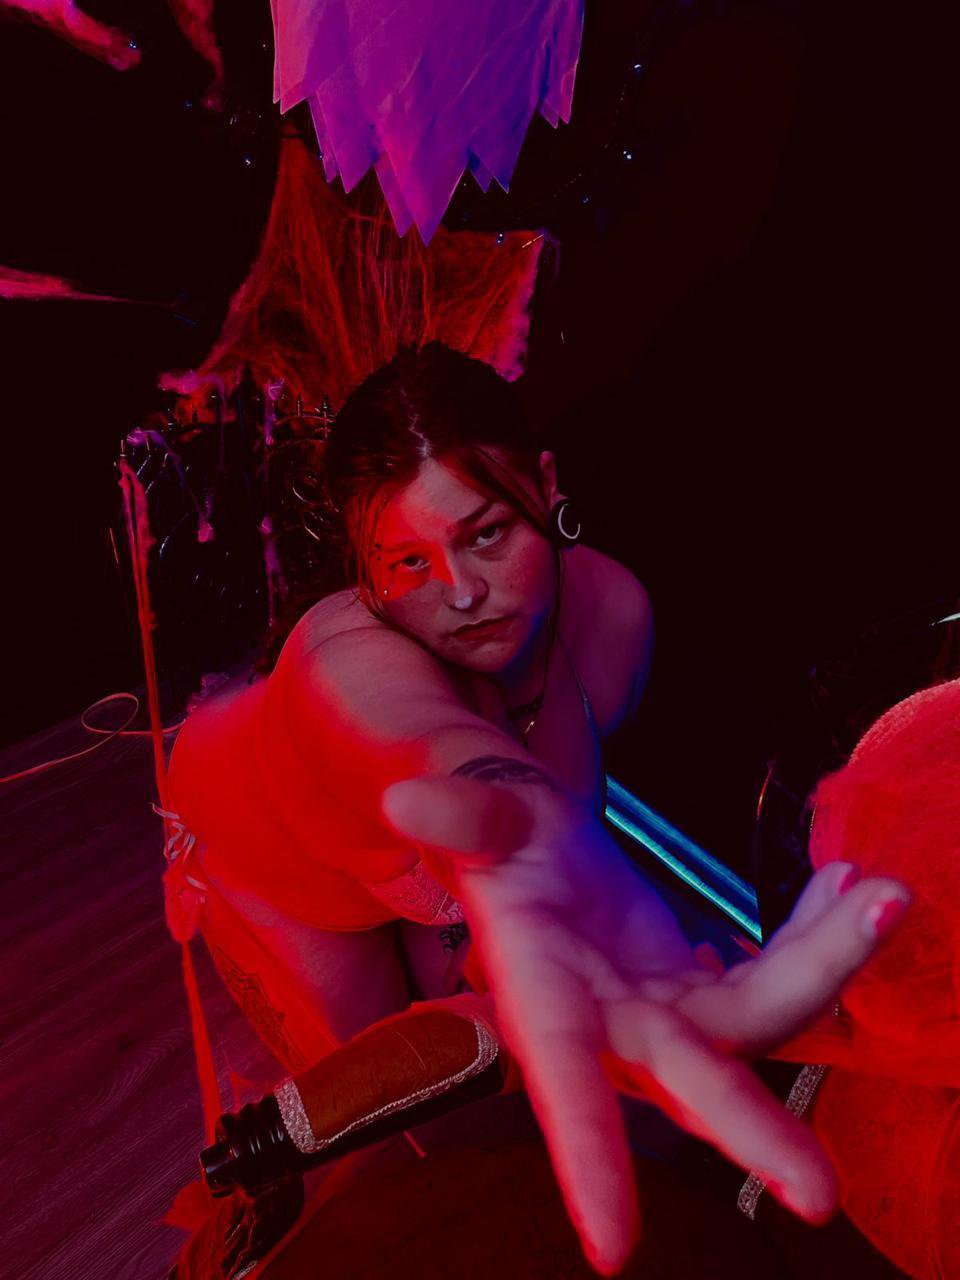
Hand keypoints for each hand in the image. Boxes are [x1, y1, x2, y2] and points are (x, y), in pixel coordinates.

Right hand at [383, 774, 909, 1275]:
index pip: (561, 1077)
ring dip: (828, 962)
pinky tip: (843, 890)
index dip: (585, 1155)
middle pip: (690, 1081)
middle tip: (822, 1197)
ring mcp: (666, 1008)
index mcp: (545, 992)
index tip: (613, 1248)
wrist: (542, 850)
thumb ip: (460, 816)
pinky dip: (817, 936)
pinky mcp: (702, 988)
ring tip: (876, 890)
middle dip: (755, 1133)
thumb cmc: (501, 837)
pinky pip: (778, 972)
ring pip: (762, 1011)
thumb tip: (407, 800)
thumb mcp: (482, 819)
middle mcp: (612, 1021)